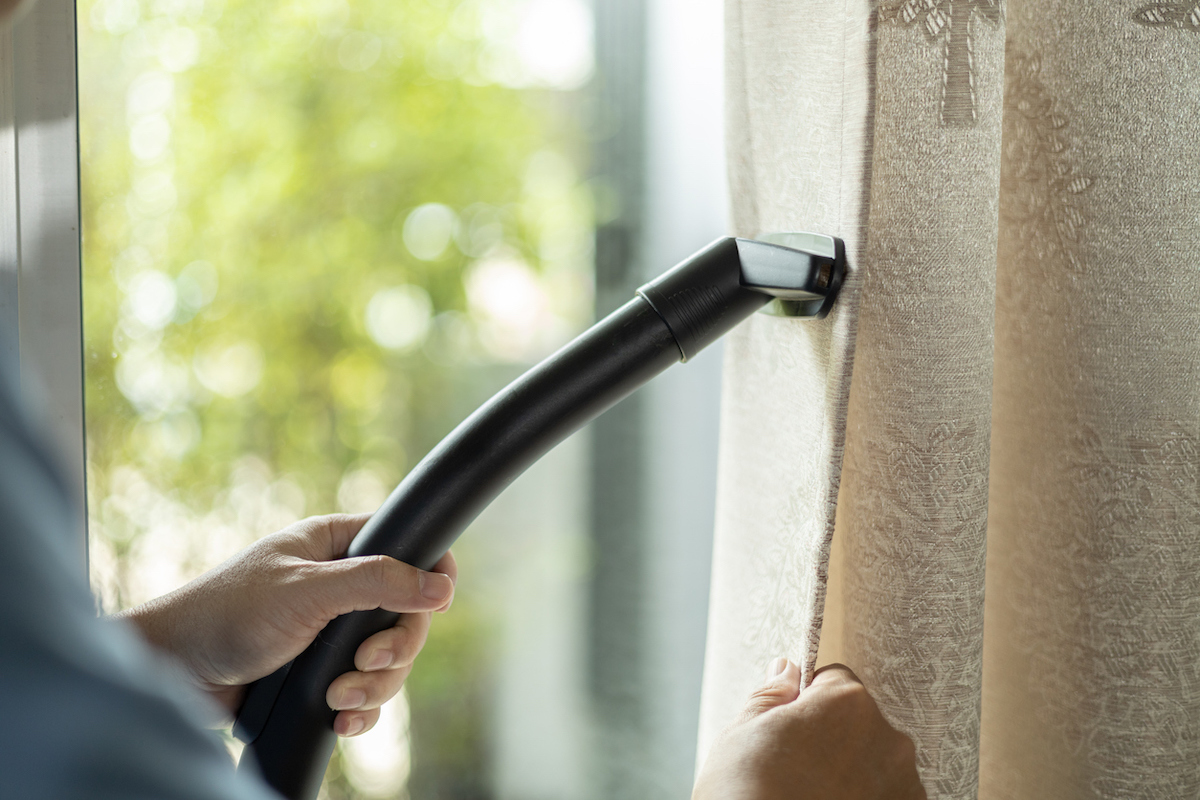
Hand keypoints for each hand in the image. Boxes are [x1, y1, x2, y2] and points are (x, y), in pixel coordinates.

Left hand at [117, 513, 455, 737]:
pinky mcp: (320, 674)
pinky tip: (339, 718)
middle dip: (392, 648)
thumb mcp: (307, 591)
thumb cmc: (226, 614)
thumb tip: (441, 586)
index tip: (438, 602)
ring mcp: (331, 632)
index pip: (406, 545)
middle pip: (406, 614)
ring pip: (389, 660)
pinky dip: (360, 710)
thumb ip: (377, 583)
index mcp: (335, 546)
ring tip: (336, 698)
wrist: (172, 674)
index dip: (430, 572)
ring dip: (372, 686)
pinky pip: (366, 693)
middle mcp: (339, 585)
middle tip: (366, 662)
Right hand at [693, 660, 924, 799]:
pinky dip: (866, 796)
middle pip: (858, 719)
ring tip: (813, 792)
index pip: (834, 680)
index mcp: (847, 702)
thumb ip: (772, 694)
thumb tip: (786, 670)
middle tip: (796, 765)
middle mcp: (887, 737)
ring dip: (852, 768)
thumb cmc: (746, 791)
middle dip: (832, 735)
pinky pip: (886, 791)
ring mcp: (902, 782)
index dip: (807, 701)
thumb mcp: (743, 732)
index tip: (789, 727)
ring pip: (874, 757)